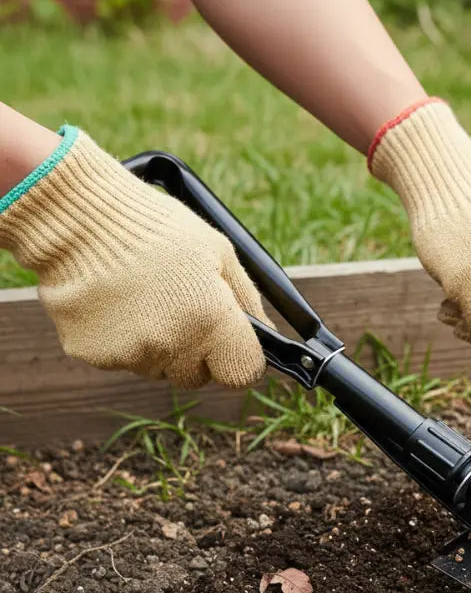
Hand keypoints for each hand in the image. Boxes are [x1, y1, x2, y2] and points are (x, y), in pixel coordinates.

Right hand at [0, 127, 270, 388]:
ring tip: (144, 297)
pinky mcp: (93, 356)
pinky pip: (122, 359)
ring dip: (160, 345)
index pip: (243, 373)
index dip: (241, 357)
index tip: (233, 342)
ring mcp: (130, 355)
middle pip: (198, 375)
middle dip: (198, 352)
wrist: (79, 217)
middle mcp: (172, 347)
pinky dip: (122, 339)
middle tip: (183, 308)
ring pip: (159, 368)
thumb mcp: (219, 252)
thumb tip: (268, 334)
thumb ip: (248, 300)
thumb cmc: (158, 228)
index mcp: (211, 322)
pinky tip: (115, 302)